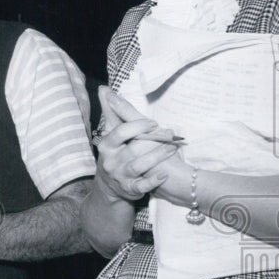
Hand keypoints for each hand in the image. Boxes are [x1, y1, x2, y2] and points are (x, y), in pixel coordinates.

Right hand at [96, 87, 180, 202]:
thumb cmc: (114, 153)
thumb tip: (104, 89)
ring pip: (139, 166)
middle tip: (170, 134)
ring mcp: (120, 176)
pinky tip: (164, 174)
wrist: (109, 186)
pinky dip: (153, 180)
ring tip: (173, 148)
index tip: (153, 123)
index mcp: (107, 145)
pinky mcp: (130, 189)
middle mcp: (111, 161)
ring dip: (158, 156)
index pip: (120, 133)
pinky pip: (142, 186)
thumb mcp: (111, 133)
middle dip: (153, 141)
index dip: (137, 127)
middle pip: (133, 149)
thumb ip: (111, 111)